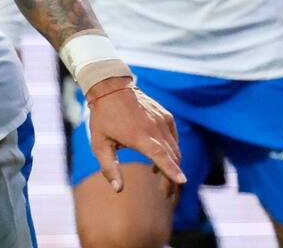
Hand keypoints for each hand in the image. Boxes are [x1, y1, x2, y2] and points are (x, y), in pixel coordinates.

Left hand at [86, 76, 184, 196]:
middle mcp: (155, 128)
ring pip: (175, 149)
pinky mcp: (166, 116)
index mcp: (140, 136)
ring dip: (173, 166)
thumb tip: (118, 190)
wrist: (111, 86)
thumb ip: (109, 168)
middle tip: (167, 195)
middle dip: (172, 179)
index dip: (172, 170)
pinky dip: (172, 151)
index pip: (161, 156)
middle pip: (172, 158)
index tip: (183, 181)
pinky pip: (173, 138)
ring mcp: (162, 120)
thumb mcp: (99, 144)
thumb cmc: (103, 117)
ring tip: (162, 179)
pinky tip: (160, 159)